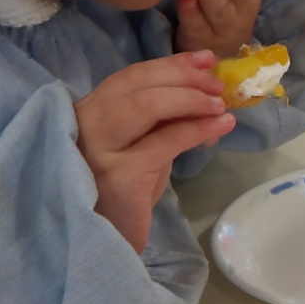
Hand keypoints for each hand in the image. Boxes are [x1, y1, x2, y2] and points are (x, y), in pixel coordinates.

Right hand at [75, 53, 233, 251]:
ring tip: (220, 105)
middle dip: (182, 77)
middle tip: (217, 84)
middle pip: (136, 85)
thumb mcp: (140, 148)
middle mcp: (84, 126)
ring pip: (145, 106)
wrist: (103, 244)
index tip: (204, 59)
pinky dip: (196, 130)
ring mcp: (98, 151)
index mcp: (86, 113)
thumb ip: (161, 123)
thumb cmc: (120, 194)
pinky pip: (164, 143)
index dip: (170, 65)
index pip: (129, 77)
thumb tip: (207, 98)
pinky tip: (219, 127)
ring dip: (189, 99)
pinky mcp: (118, 176)